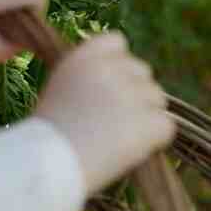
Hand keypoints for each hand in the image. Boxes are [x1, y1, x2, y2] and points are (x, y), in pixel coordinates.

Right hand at [35, 33, 174, 192]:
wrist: (48, 168)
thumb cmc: (45, 140)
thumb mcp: (57, 93)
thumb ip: (87, 79)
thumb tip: (116, 85)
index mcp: (84, 57)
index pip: (117, 42)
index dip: (118, 66)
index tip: (108, 89)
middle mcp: (110, 69)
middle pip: (142, 72)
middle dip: (135, 94)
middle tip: (113, 123)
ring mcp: (132, 94)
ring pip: (157, 99)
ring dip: (145, 118)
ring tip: (116, 143)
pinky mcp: (149, 121)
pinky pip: (166, 127)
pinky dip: (154, 142)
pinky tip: (129, 153)